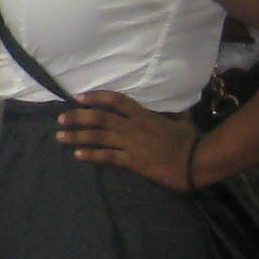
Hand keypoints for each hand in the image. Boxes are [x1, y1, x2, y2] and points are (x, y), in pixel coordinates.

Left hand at [57, 89, 201, 189]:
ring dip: (77, 136)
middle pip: (100, 118)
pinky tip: (78, 154)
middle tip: (60, 118)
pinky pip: (108, 156)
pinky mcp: (133, 162)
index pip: (116, 100)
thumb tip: (174, 110)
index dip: (96, 97)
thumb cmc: (191, 141)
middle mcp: (133, 127)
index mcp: (144, 115)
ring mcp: (132, 144)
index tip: (79, 98)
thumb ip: (173, 114)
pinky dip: (92, 155)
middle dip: (78, 117)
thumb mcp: (181, 121)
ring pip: (99, 137)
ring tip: (61, 136)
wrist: (197, 161)